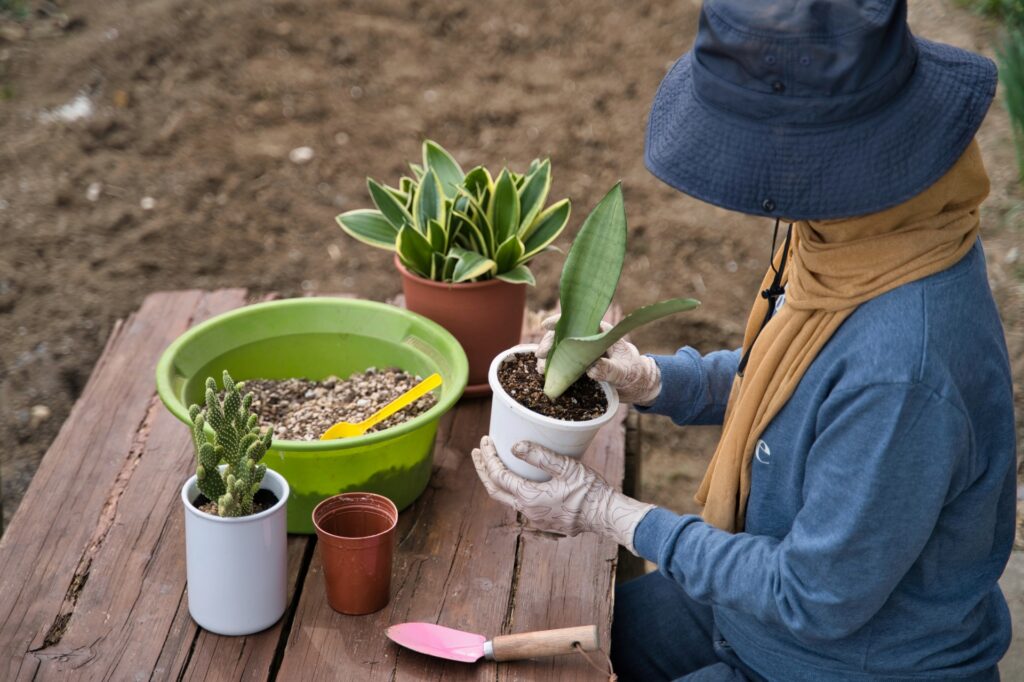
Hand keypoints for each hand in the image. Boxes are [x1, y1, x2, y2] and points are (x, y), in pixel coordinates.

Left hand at [471, 436, 654, 554]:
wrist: (606, 516)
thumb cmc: (590, 491)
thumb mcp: (566, 467)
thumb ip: (540, 456)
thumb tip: (515, 447)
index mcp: (529, 498)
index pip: (499, 475)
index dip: (489, 457)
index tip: (485, 441)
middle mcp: (527, 512)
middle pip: (495, 491)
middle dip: (484, 470)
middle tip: (478, 451)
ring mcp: (535, 519)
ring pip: (507, 499)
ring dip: (497, 480)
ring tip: (493, 463)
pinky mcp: (544, 521)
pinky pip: (521, 504)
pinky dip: (512, 489)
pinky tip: (517, 479)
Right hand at [534, 314, 661, 405]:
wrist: (636, 384)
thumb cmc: (633, 372)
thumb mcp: (624, 372)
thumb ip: (609, 369)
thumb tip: (591, 369)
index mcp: (600, 332)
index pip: (578, 321)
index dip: (560, 322)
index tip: (546, 326)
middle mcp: (588, 339)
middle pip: (564, 335)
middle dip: (550, 343)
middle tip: (540, 356)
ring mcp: (582, 353)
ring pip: (561, 350)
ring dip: (549, 358)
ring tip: (542, 371)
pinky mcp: (579, 366)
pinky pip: (563, 365)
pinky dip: (553, 369)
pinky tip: (546, 376)